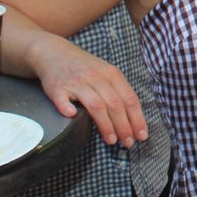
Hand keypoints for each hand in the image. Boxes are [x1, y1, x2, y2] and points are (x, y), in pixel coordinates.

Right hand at [31, 39, 148, 146]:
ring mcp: (76, 82)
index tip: (141, 136)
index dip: (137, 119)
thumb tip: (134, 119)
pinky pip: (62, 99)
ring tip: (112, 140)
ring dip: (105, 124)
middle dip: (124, 126)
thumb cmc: (85, 68)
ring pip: (95, 104)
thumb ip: (118, 92)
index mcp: (112, 74)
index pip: (129, 98)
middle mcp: (96, 77)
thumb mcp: (106, 73)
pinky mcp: (57, 87)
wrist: (55, 53)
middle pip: (114, 104)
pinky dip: (67, 108)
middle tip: (128, 143)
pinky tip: (72, 116)